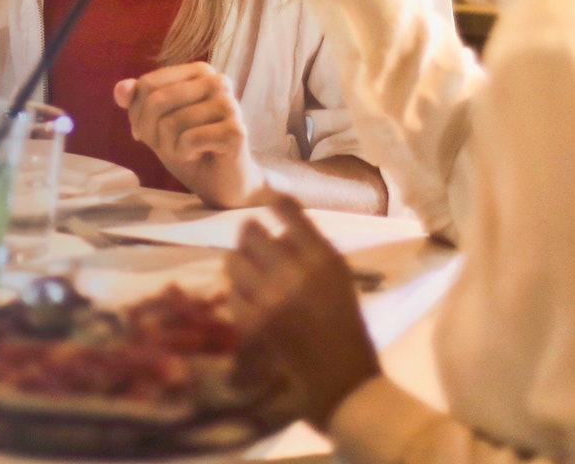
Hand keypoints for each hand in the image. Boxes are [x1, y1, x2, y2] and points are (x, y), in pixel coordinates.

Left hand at [112, 63, 265, 207]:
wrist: (222, 182)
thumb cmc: (190, 148)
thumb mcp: (156, 124)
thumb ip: (137, 102)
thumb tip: (121, 88)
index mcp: (199, 72)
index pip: (148, 84)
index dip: (137, 114)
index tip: (148, 133)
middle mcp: (217, 81)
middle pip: (158, 101)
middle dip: (151, 131)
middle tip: (166, 147)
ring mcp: (229, 105)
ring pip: (171, 122)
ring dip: (170, 146)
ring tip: (186, 151)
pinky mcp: (235, 131)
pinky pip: (189, 139)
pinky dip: (185, 154)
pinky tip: (199, 155)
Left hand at [226, 194, 380, 429]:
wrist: (341, 376)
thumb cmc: (344, 322)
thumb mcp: (338, 275)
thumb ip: (310, 247)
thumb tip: (278, 225)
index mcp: (321, 257)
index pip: (288, 211)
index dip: (274, 200)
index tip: (267, 198)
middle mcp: (292, 272)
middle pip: (250, 231)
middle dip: (249, 232)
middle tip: (251, 236)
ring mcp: (267, 299)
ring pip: (233, 260)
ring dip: (239, 261)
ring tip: (248, 269)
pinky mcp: (250, 324)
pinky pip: (230, 295)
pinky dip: (237, 293)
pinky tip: (249, 299)